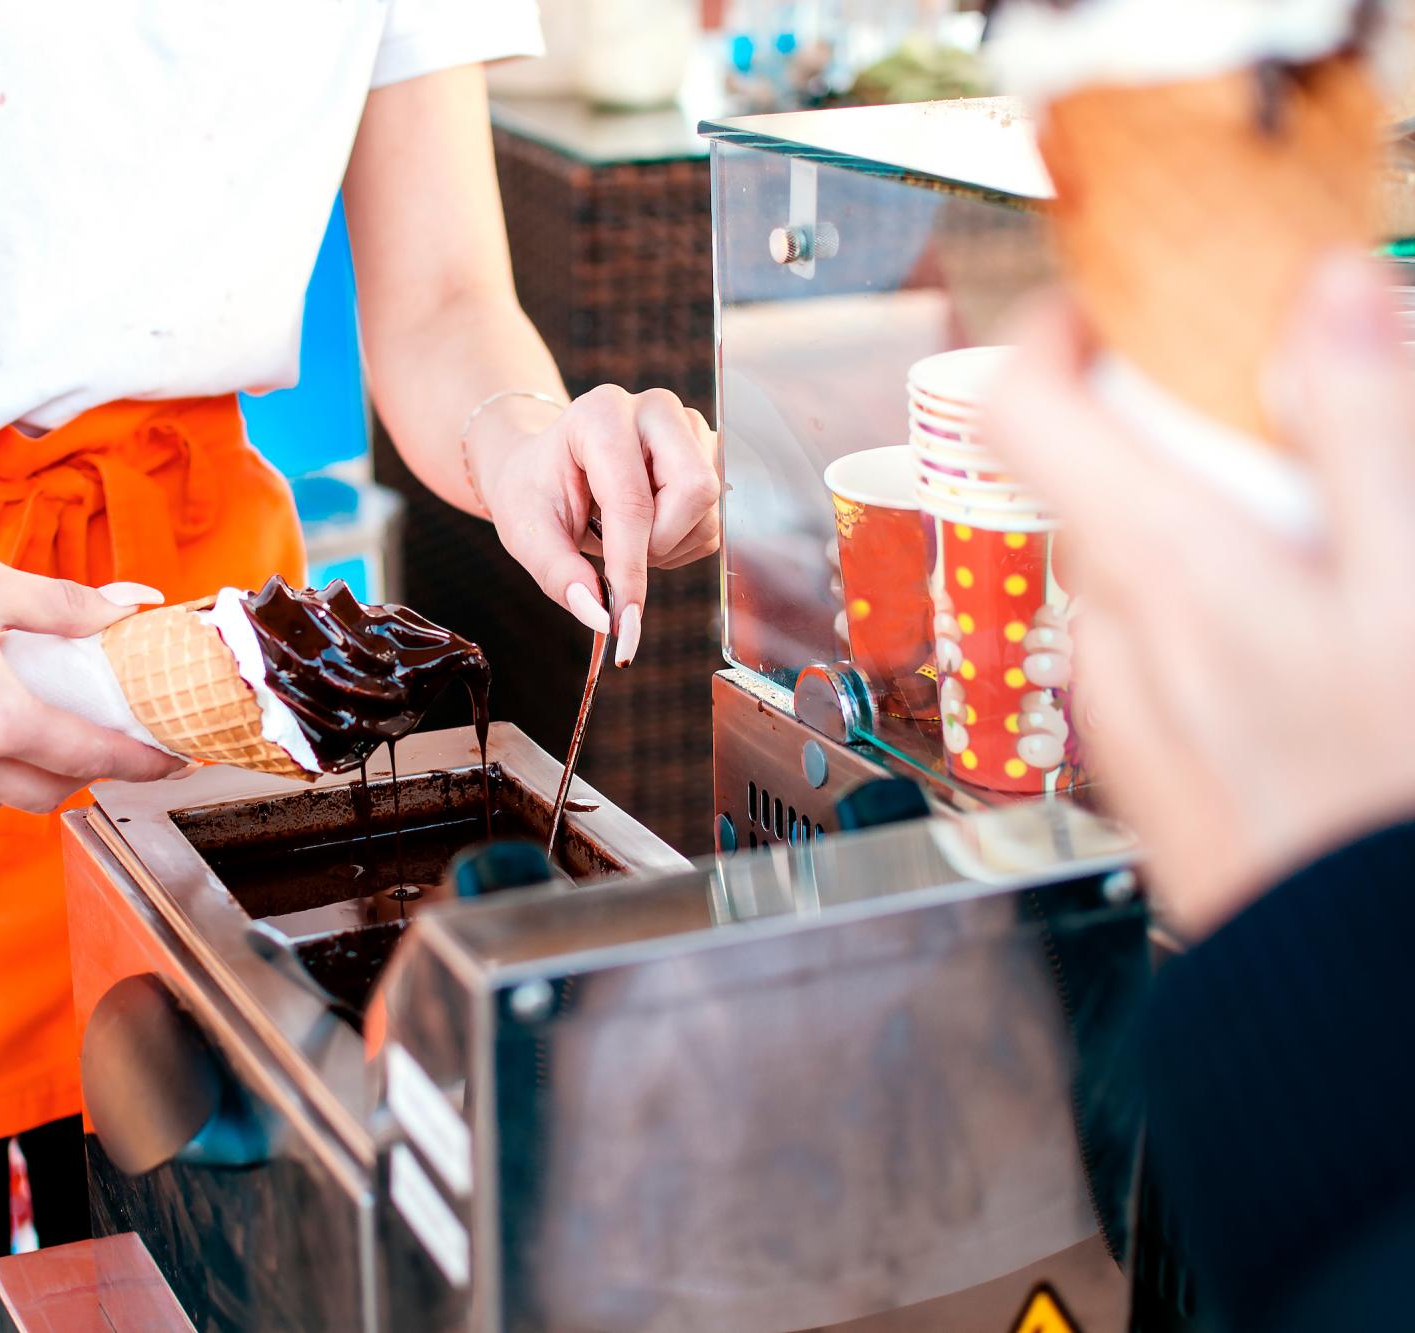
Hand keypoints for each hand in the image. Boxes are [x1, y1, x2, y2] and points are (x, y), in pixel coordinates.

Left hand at [468, 385, 719, 663]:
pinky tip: (646, 530)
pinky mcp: (709, 453)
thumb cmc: (534, 491)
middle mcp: (654, 409)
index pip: (632, 501)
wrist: (545, 466)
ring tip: (621, 535)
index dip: (631, 568)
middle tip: (615, 554)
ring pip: (708, 510)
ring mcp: (689, 428)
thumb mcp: (527, 532)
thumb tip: (600, 617)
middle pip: (694, 490)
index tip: (625, 620)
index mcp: (601, 414)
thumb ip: (558, 574)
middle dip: (658, 543)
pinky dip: (679, 543)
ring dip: (666, 546)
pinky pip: (713, 521)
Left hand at [982, 254, 1414, 938]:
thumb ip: (1367, 434)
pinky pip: (1168, 658)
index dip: (1056, 330)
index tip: (1115, 300)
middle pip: (1098, 482)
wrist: (1365, 997)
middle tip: (1295, 421)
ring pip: (1142, 571)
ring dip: (1213, 529)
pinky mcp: (1162, 774)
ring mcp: (1132, 715)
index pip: (1026, 407)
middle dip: (1177, 429)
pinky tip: (1317, 654)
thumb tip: (1324, 297)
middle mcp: (1116, 639)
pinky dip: (1224, 618)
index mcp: (1161, 571)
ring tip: (1333, 550)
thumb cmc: (1394, 800)